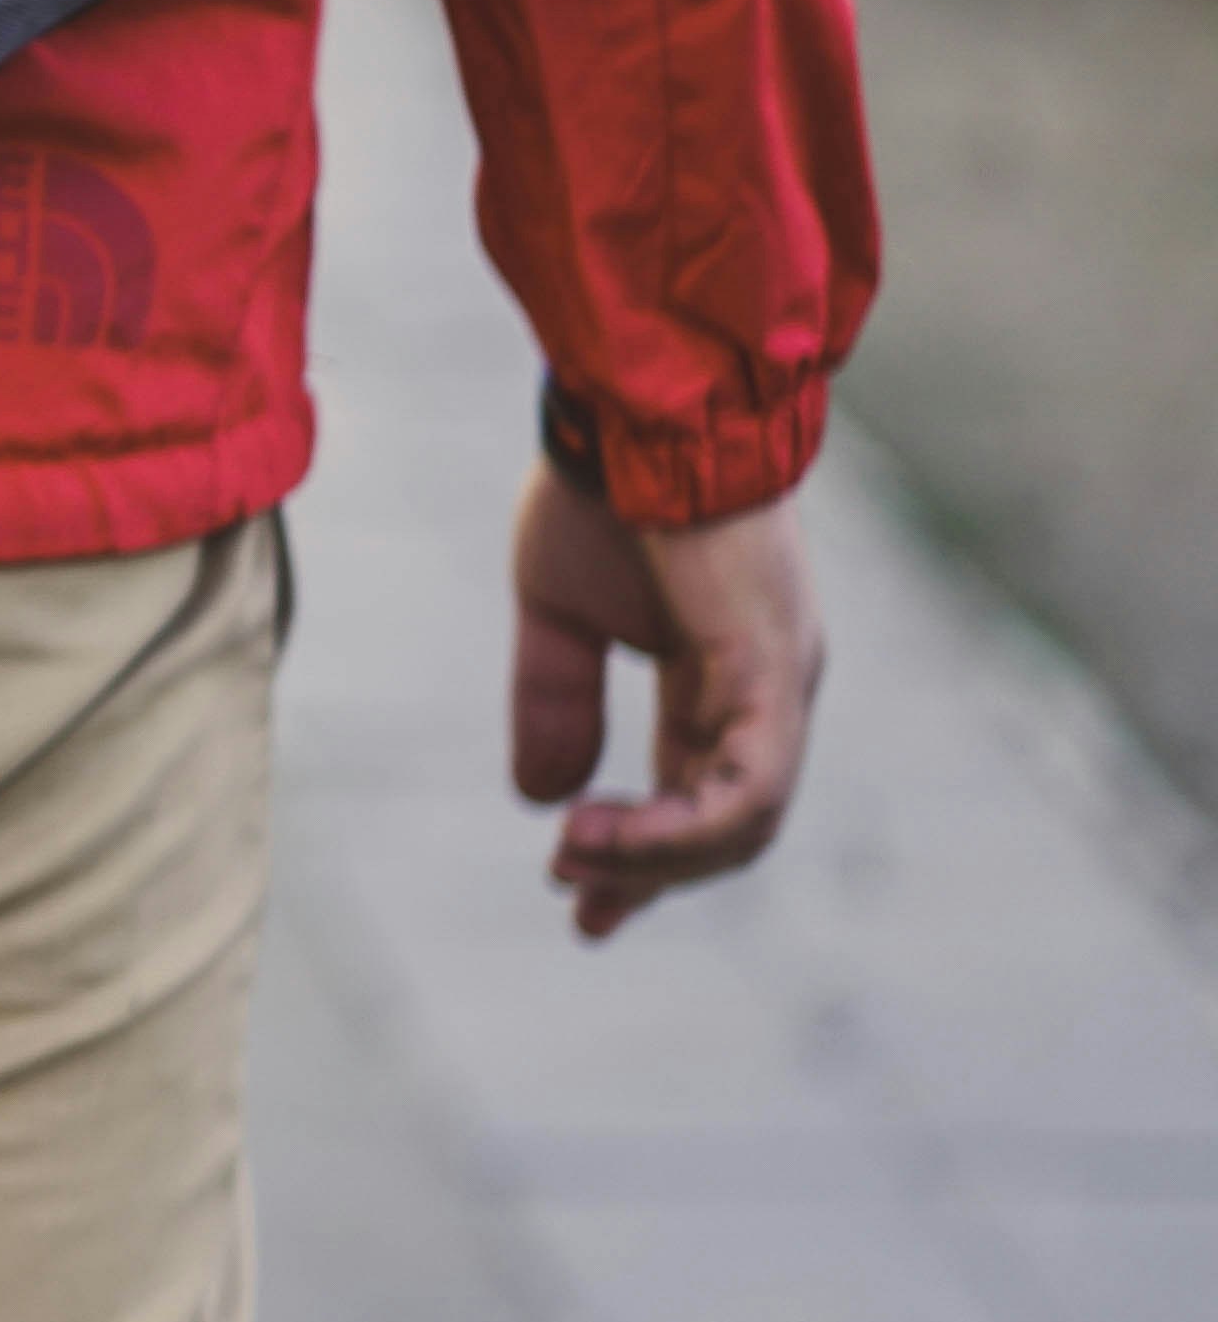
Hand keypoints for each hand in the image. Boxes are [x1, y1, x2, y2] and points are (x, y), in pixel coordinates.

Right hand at [511, 459, 826, 938]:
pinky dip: (678, 830)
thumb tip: (541, 795)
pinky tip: (602, 834)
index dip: (643, 856)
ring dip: (655, 860)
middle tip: (576, 901)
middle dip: (650, 875)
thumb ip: (555, 699)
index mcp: (728, 674)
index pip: (700, 791)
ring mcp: (780, 686)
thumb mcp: (559, 615)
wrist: (631, 416)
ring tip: (573, 859)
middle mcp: (770, 691)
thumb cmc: (601, 493)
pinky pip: (745, 789)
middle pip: (728, 823)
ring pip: (743, 821)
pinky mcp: (772, 675)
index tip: (582, 906)